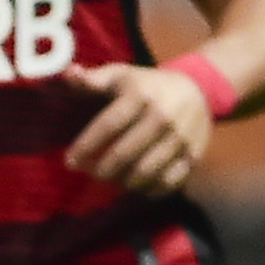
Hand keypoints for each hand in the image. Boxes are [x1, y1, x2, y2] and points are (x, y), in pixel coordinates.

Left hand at [62, 62, 210, 197]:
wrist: (196, 89)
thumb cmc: (146, 84)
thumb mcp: (120, 74)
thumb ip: (92, 79)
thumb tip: (68, 74)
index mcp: (140, 95)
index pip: (108, 125)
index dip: (86, 146)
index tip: (69, 162)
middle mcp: (162, 117)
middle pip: (126, 153)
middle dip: (102, 169)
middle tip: (89, 174)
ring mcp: (180, 138)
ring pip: (147, 171)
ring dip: (123, 182)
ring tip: (109, 180)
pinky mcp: (193, 155)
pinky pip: (169, 181)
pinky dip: (149, 190)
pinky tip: (135, 187)